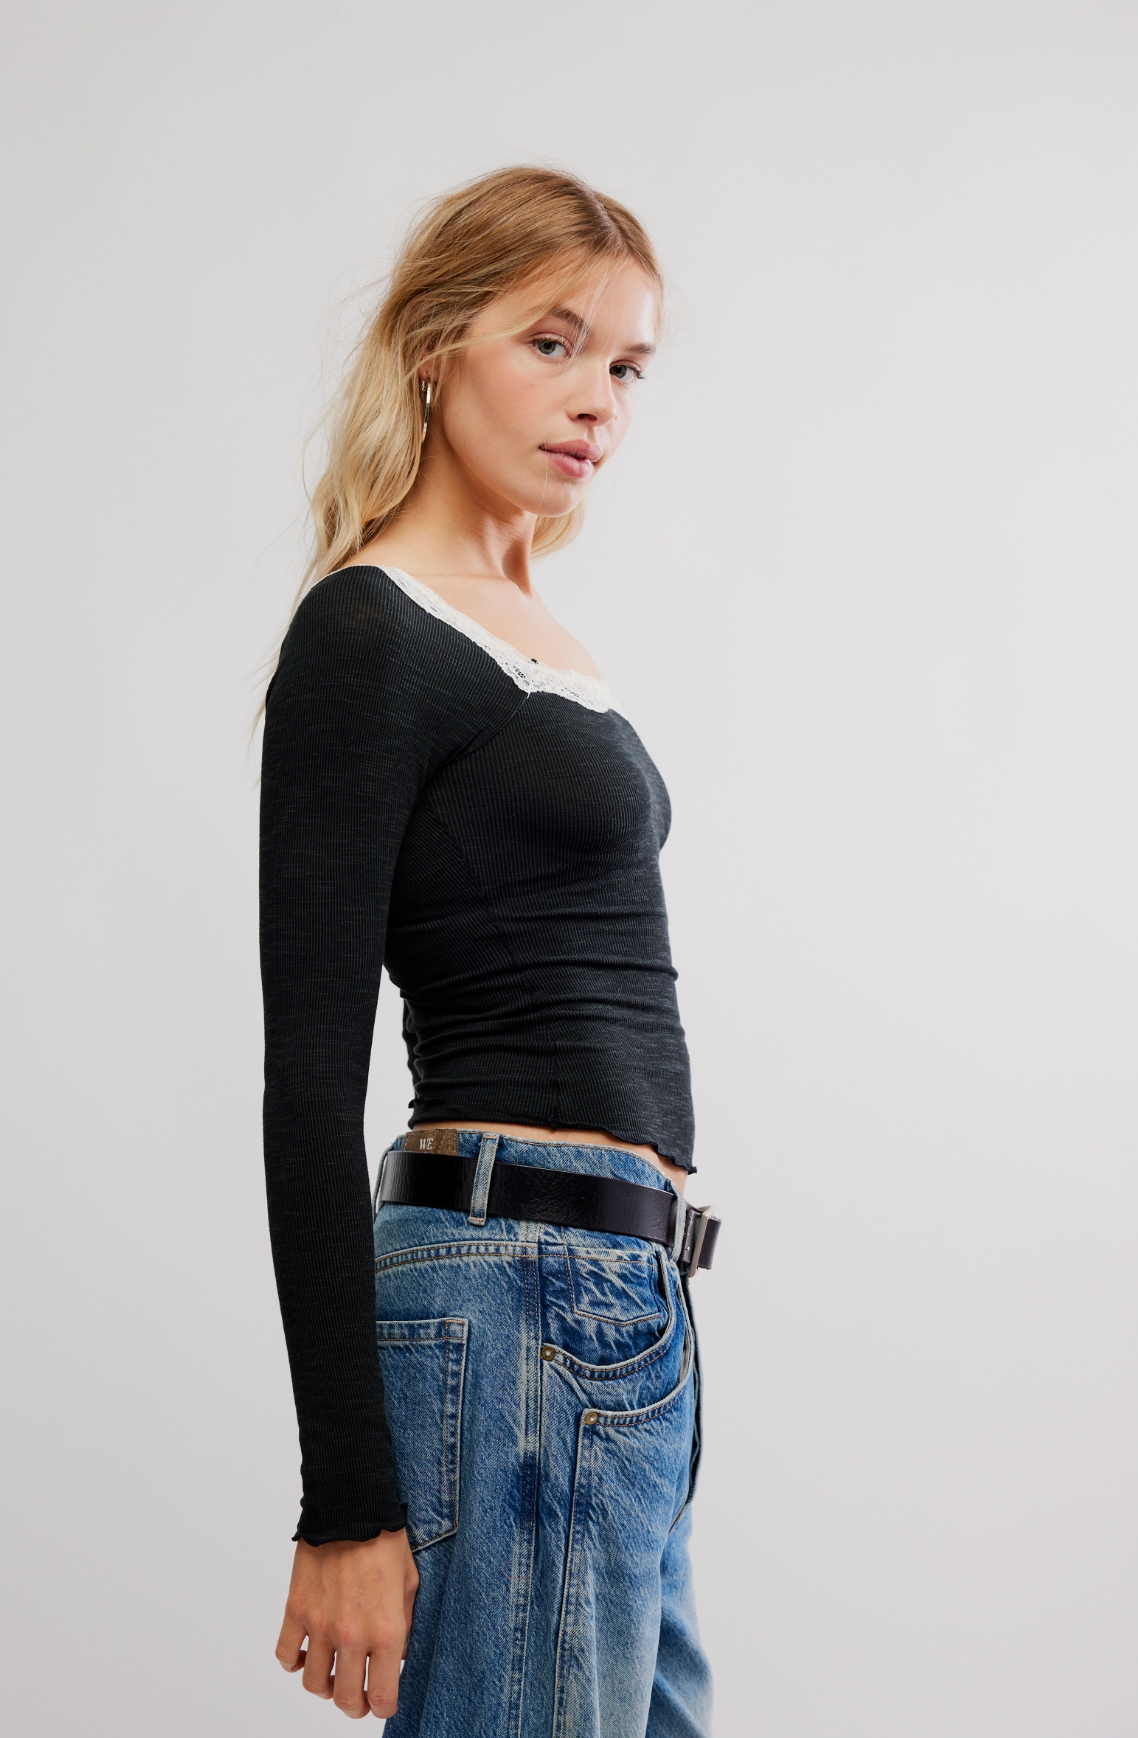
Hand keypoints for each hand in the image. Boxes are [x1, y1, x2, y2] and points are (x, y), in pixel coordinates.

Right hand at [275, 1529, 418, 1718]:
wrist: (351, 1506)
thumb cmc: (385, 1539)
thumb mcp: (411, 1582)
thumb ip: (406, 1624)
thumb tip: (397, 1654)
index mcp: (386, 1630)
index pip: (382, 1695)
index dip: (384, 1706)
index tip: (383, 1701)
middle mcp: (352, 1635)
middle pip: (346, 1699)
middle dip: (354, 1707)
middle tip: (357, 1699)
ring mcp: (320, 1625)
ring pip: (314, 1684)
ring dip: (325, 1686)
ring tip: (333, 1673)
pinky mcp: (296, 1610)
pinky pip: (285, 1655)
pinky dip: (293, 1662)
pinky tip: (306, 1652)